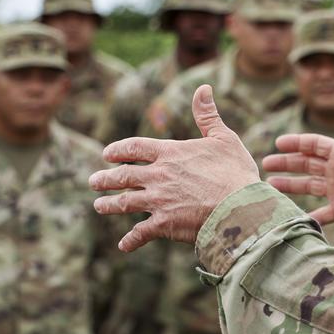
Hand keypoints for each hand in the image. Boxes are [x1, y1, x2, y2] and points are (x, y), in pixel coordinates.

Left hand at [89, 84, 259, 251]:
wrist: (240, 208)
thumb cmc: (236, 172)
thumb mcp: (224, 137)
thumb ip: (208, 115)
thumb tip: (203, 88)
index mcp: (171, 153)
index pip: (135, 148)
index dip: (118, 150)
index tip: (107, 154)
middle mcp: (159, 176)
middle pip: (123, 176)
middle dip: (105, 179)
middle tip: (93, 181)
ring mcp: (159, 201)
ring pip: (125, 202)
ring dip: (109, 204)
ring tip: (98, 206)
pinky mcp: (164, 224)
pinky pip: (141, 233)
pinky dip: (131, 240)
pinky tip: (123, 245)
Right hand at [263, 101, 333, 230]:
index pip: (314, 145)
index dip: (296, 143)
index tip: (278, 143)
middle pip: (306, 164)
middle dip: (286, 163)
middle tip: (265, 164)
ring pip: (308, 186)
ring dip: (290, 185)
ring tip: (270, 185)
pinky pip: (321, 213)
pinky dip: (308, 215)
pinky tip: (293, 217)